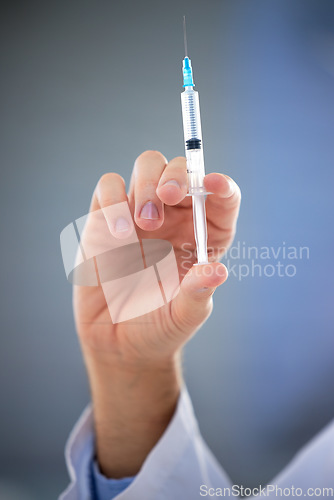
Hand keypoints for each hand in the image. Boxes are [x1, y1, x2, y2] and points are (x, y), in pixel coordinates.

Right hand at [73, 150, 240, 477]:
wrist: (118, 342)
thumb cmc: (159, 326)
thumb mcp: (184, 316)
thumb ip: (198, 294)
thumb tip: (217, 271)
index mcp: (203, 235)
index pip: (220, 198)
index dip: (221, 185)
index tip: (214, 184)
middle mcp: (175, 218)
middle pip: (181, 170)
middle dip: (177, 176)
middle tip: (168, 196)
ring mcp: (139, 214)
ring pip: (147, 166)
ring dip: (146, 185)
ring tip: (143, 223)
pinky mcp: (106, 219)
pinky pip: (107, 188)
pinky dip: (113, 199)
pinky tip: (119, 233)